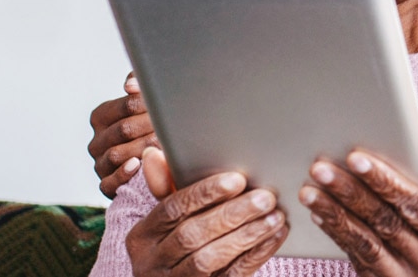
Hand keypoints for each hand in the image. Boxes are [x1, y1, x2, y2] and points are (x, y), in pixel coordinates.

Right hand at [87, 71, 158, 197]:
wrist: (157, 161)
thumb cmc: (151, 124)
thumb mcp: (146, 101)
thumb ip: (139, 84)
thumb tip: (130, 85)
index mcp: (102, 116)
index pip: (127, 105)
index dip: (150, 104)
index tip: (168, 105)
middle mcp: (97, 140)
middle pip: (124, 129)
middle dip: (151, 126)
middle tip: (174, 125)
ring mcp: (100, 164)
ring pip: (117, 154)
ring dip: (144, 148)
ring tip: (165, 144)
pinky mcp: (105, 185)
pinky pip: (109, 182)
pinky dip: (124, 174)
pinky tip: (138, 165)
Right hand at [126, 147, 287, 276]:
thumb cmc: (175, 242)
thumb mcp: (167, 219)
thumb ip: (167, 187)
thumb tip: (153, 152)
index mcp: (143, 235)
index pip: (171, 208)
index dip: (204, 193)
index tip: (237, 179)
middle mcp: (152, 262)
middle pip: (191, 235)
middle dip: (232, 214)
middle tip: (265, 197)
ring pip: (208, 260)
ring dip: (246, 235)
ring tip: (275, 216)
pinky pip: (231, 276)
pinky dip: (255, 255)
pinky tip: (275, 236)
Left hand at [299, 151, 417, 276]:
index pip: (415, 205)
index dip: (385, 181)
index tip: (357, 158)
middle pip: (384, 222)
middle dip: (350, 193)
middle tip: (321, 168)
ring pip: (364, 243)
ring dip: (334, 214)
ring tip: (310, 191)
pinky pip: (358, 260)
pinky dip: (338, 236)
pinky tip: (321, 215)